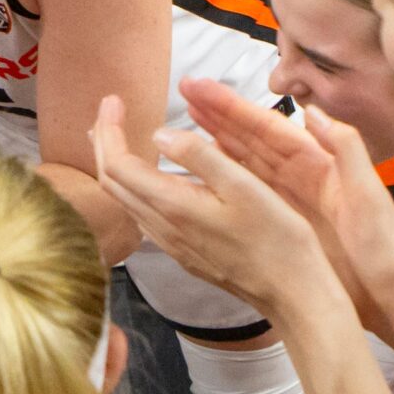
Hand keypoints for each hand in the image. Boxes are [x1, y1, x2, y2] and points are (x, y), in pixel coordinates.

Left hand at [91, 95, 349, 324]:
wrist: (290, 292)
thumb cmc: (277, 238)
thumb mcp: (244, 185)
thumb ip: (199, 156)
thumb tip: (159, 134)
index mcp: (173, 205)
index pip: (118, 164)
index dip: (109, 129)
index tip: (113, 101)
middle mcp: (163, 228)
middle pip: (111, 183)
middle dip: (103, 143)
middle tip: (109, 112)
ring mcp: (170, 244)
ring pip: (124, 201)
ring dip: (114, 166)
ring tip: (117, 138)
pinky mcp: (182, 252)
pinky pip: (142, 216)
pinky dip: (132, 187)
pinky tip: (146, 178)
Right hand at [180, 80, 393, 332]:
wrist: (390, 297)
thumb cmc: (383, 249)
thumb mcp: (368, 195)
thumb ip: (346, 149)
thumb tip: (312, 112)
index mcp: (320, 165)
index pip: (269, 127)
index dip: (234, 107)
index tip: (203, 88)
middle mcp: (302, 177)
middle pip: (252, 138)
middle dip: (218, 114)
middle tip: (185, 91)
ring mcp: (292, 201)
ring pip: (245, 162)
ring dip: (216, 140)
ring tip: (188, 120)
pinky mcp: (285, 225)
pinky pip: (247, 194)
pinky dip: (224, 178)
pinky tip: (203, 171)